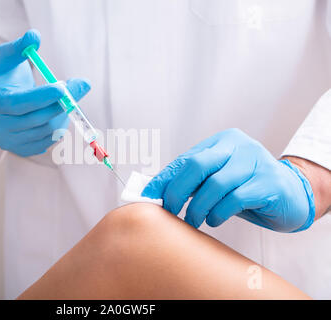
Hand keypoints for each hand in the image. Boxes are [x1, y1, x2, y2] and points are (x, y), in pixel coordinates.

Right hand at [0, 30, 90, 156]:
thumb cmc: (3, 75)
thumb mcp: (7, 56)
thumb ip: (21, 45)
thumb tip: (35, 36)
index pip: (18, 103)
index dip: (42, 97)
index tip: (64, 87)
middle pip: (35, 119)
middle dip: (62, 103)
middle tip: (79, 87)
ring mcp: (6, 141)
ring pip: (45, 132)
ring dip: (62, 114)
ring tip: (65, 98)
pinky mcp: (19, 150)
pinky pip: (47, 142)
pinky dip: (58, 127)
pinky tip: (57, 112)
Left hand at [142, 128, 314, 231]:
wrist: (292, 194)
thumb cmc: (246, 187)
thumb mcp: (218, 179)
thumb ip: (194, 181)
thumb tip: (157, 191)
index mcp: (222, 142)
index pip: (185, 159)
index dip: (163, 178)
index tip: (146, 195)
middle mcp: (239, 147)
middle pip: (197, 165)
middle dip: (176, 191)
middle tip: (170, 210)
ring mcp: (256, 162)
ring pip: (215, 185)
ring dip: (198, 208)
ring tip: (195, 219)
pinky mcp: (268, 183)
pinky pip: (234, 200)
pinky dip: (218, 213)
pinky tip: (215, 219)